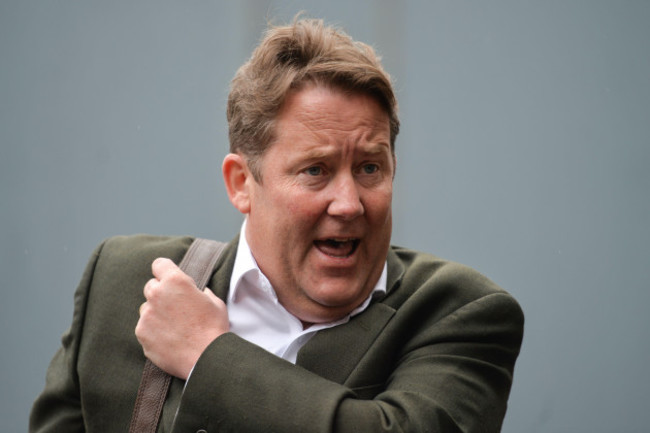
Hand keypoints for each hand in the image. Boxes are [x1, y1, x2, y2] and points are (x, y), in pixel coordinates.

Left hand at [135, 257, 228, 378]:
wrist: (206, 358)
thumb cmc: (213, 329)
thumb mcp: (215, 302)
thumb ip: (200, 292)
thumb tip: (198, 291)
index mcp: (176, 281)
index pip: (159, 264)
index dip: (165, 271)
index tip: (169, 278)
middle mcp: (157, 294)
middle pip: (151, 286)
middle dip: (161, 293)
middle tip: (175, 306)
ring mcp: (146, 315)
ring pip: (146, 308)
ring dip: (156, 312)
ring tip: (173, 326)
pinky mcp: (141, 333)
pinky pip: (144, 326)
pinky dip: (153, 330)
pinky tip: (169, 338)